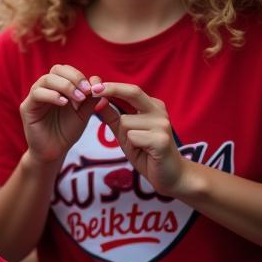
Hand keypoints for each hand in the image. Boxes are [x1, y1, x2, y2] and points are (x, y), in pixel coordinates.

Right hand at [20, 65, 104, 165]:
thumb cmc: (67, 131)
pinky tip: (64, 103)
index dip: (79, 76)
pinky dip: (52, 95)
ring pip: (46, 79)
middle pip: (56, 70)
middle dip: (73, 78)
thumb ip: (90, 98)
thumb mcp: (83, 113)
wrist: (54, 151)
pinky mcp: (26, 107)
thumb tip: (98, 81)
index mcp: (57, 87)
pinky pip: (37, 94)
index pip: (65, 70)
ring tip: (78, 99)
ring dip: (65, 86)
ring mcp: (34, 97)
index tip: (92, 89)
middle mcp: (44, 88)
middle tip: (86, 91)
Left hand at [95, 82, 190, 196]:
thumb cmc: (146, 152)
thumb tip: (97, 100)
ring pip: (125, 122)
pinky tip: (144, 152)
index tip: (92, 85)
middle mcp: (159, 111)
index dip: (111, 86)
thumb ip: (113, 117)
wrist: (170, 175)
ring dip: (124, 137)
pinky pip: (132, 137)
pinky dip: (131, 146)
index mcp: (152, 106)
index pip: (130, 90)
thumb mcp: (125, 133)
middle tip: (93, 92)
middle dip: (111, 90)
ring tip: (137, 147)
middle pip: (133, 92)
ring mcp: (162, 124)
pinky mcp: (161, 139)